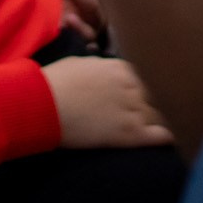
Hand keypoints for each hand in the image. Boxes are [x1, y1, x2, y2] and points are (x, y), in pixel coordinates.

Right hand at [43, 55, 172, 148]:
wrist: (39, 105)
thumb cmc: (52, 83)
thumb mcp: (77, 63)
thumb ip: (99, 67)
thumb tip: (107, 71)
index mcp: (120, 68)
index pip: (139, 81)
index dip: (132, 92)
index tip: (125, 100)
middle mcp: (131, 86)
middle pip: (148, 99)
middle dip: (141, 106)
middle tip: (128, 116)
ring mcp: (133, 110)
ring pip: (155, 116)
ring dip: (149, 121)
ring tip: (144, 129)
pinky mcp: (131, 133)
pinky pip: (160, 135)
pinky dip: (163, 137)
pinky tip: (164, 139)